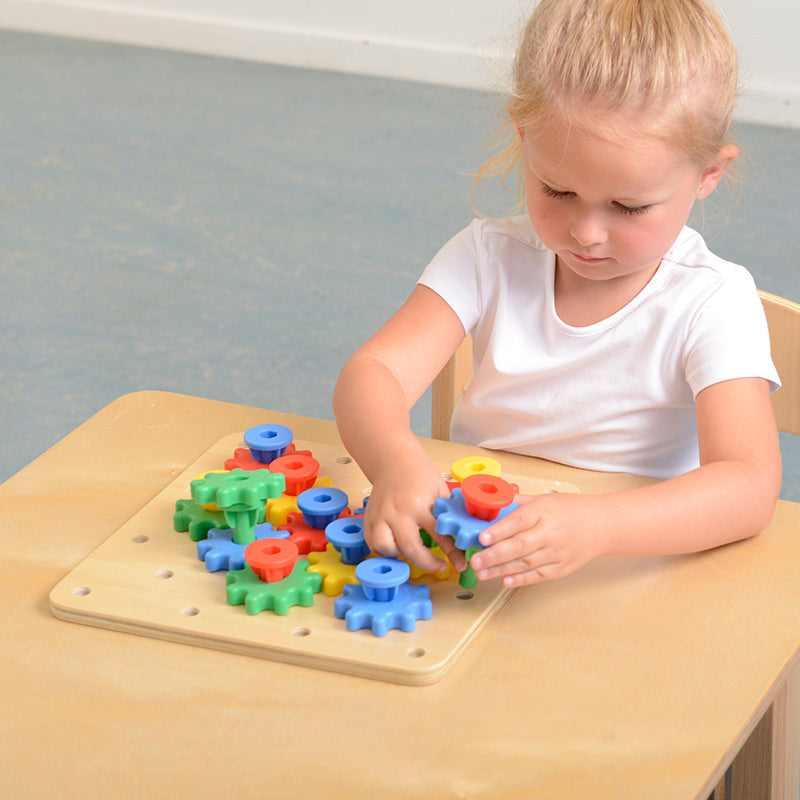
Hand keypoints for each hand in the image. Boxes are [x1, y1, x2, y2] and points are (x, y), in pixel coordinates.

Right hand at [364, 455, 467, 572]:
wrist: (393, 459)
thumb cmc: (420, 474)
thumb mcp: (439, 491)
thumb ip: (448, 516)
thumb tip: (464, 538)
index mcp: (418, 504)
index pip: (438, 536)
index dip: (452, 553)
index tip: (459, 564)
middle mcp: (396, 512)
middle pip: (410, 548)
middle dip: (427, 563)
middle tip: (438, 565)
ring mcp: (380, 516)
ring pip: (385, 547)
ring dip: (399, 554)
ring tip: (411, 550)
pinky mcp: (368, 518)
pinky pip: (372, 542)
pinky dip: (384, 549)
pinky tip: (396, 545)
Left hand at [469, 492, 606, 586]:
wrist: (602, 525)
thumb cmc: (571, 509)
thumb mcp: (544, 498)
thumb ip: (518, 503)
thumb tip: (491, 503)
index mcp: (544, 512)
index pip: (518, 522)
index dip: (498, 531)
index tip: (481, 538)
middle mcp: (551, 533)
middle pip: (519, 546)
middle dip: (494, 555)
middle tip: (475, 560)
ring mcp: (558, 552)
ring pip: (526, 563)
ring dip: (501, 570)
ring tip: (482, 573)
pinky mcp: (563, 568)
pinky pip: (539, 575)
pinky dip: (521, 579)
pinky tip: (505, 580)